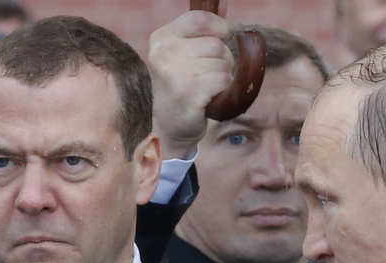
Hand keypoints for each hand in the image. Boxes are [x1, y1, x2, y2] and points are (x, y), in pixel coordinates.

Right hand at [147, 11, 234, 158]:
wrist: (170, 127)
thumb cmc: (181, 87)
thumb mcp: (182, 53)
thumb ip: (201, 30)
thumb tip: (223, 4)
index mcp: (162, 38)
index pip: (199, 19)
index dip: (218, 28)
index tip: (221, 39)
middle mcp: (165, 53)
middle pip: (217, 44)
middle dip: (222, 60)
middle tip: (208, 76)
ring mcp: (176, 73)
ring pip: (223, 63)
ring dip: (223, 77)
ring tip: (207, 88)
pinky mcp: (190, 93)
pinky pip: (223, 80)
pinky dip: (223, 90)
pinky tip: (210, 98)